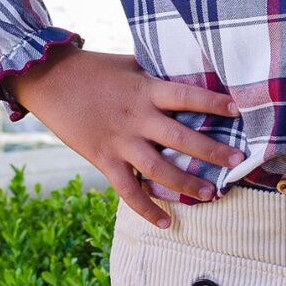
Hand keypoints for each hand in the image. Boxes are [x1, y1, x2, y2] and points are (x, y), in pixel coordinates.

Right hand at [5, 47, 244, 228]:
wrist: (48, 79)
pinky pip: (128, 190)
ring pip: (158, 168)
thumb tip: (187, 69)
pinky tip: (166, 222)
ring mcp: (120, 141)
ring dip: (186, 183)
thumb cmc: (92, 67)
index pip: (186, 96)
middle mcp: (136, 117)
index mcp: (145, 90)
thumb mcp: (129, 63)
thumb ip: (156, 72)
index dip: (212, 102)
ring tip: (211, 194)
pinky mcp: (102, 159)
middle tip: (237, 161)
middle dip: (211, 151)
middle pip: (180, 137)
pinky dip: (147, 209)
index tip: (238, 110)